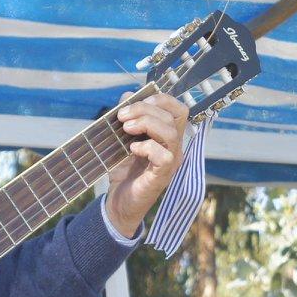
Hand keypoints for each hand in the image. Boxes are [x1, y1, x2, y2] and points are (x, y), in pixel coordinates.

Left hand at [104, 93, 191, 237]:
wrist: (117, 201)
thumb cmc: (123, 169)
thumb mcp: (121, 138)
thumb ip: (126, 117)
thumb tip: (128, 95)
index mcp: (167, 136)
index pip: (178, 109)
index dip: (161, 99)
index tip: (135, 101)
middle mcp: (174, 147)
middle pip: (172, 117)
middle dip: (144, 109)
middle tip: (121, 116)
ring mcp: (171, 162)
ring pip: (171, 134)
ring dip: (146, 124)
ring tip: (125, 129)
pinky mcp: (162, 176)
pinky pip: (165, 156)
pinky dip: (147, 147)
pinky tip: (132, 149)